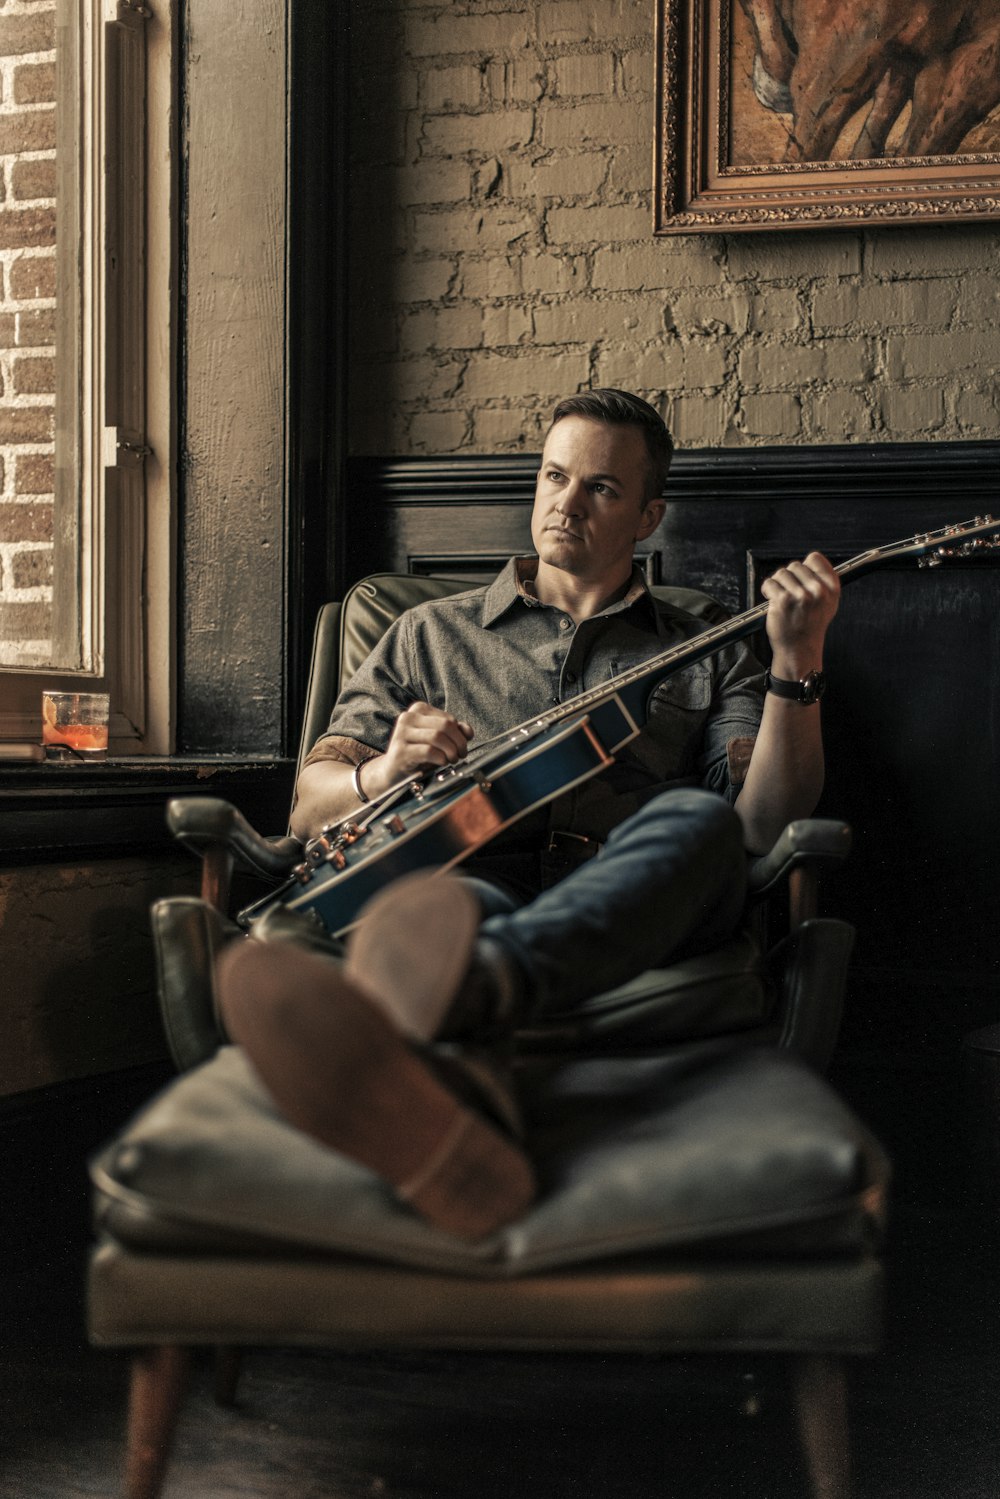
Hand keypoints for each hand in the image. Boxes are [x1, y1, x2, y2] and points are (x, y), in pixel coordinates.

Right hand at [375, 702, 473, 788]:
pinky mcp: (400, 751)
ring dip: (450, 751)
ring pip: (437, 737)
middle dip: (458, 743)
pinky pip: (428, 751)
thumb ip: (454, 733)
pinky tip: (441, 763)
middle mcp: (408, 717)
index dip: (460, 735)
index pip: (448, 719)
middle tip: (460, 755)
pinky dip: (440, 758)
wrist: (393, 773)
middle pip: (445, 725)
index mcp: (418, 710)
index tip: (462, 747)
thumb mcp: (438, 741)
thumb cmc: (418, 755)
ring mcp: (401, 733)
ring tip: (451, 760)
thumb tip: (468, 731)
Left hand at [761, 552, 840, 675]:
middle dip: (788, 578)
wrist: (799, 649)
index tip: (800, 577)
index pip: (815, 559)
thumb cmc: (810, 626)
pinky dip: (767, 590)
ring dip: (777, 584)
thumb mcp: (828, 603)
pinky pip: (770, 583)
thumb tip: (810, 562)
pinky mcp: (783, 600)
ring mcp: (800, 595)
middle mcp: (818, 591)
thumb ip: (822, 582)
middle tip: (789, 593)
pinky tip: (772, 600)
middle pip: (795, 565)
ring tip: (781, 598)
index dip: (804, 566)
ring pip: (781, 573)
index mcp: (831, 588)